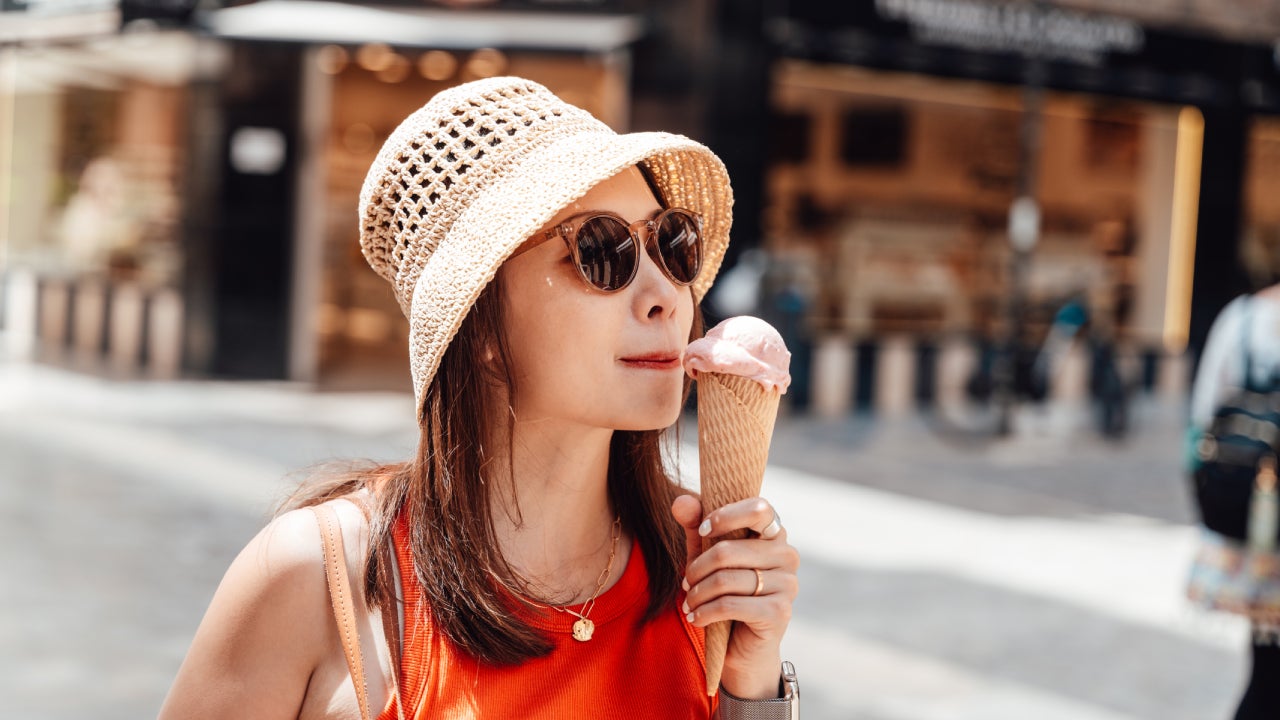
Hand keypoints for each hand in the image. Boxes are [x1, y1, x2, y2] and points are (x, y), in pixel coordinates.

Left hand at [671, 494, 799, 699]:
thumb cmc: (726, 592)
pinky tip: (695, 618)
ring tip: (689, 603)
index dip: (726, 515)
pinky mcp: (779, 612)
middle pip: (728, 550)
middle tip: (686, 583)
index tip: (701, 530)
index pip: (759, 508)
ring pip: (726, 579)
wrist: (743, 647)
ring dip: (697, 593)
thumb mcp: (706, 556)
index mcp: (774, 534)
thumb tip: (681, 500)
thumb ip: (695, 526)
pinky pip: (730, 604)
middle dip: (697, 568)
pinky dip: (705, 612)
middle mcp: (787, 555)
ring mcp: (787, 584)